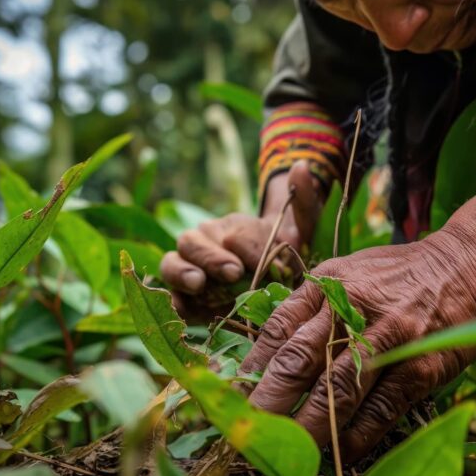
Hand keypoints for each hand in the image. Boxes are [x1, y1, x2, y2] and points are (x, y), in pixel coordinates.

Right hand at [161, 161, 323, 318]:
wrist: (274, 283)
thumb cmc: (285, 255)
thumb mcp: (303, 231)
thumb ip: (304, 202)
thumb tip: (302, 165)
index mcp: (230, 227)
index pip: (234, 234)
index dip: (248, 247)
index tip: (263, 261)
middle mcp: (204, 244)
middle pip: (193, 242)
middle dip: (212, 257)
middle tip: (233, 272)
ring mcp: (189, 270)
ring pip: (171, 264)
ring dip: (182, 273)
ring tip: (199, 284)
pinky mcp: (186, 299)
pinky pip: (172, 299)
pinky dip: (175, 303)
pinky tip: (185, 309)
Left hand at [240, 190, 475, 460]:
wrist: (463, 267)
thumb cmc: (394, 277)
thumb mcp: (345, 274)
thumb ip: (307, 309)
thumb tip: (262, 360)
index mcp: (328, 285)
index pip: (277, 331)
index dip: (250, 371)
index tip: (231, 401)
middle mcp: (353, 308)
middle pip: (300, 362)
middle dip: (268, 405)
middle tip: (247, 437)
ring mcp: (389, 338)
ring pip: (338, 391)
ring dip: (308, 429)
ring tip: (286, 456)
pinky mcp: (420, 366)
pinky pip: (381, 411)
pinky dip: (356, 438)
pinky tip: (339, 455)